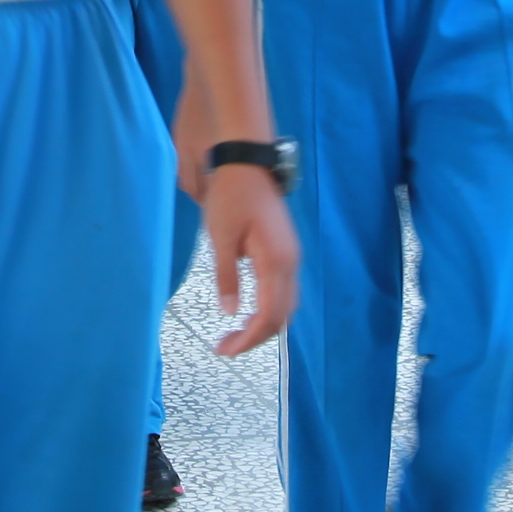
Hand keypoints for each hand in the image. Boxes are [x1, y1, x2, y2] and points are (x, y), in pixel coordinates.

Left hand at [195, 159, 299, 354]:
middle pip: (282, 315)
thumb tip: (230, 312)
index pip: (269, 315)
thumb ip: (227, 276)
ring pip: (286, 304)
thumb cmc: (231, 195)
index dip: (248, 339)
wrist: (247, 161)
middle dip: (256, 337)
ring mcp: (291, 256)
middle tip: (225, 348)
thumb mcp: (221, 237)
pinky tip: (249, 311)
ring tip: (235, 335)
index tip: (224, 350)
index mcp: (276, 262)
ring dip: (263, 324)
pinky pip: (283, 290)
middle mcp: (290, 263)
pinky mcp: (286, 250)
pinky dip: (269, 308)